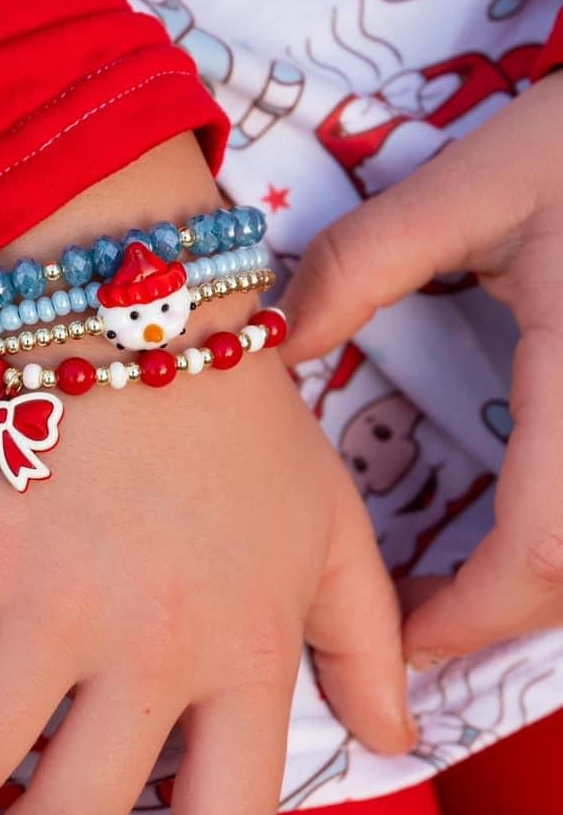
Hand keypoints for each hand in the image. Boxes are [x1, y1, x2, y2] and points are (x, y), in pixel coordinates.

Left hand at [280, 74, 562, 666]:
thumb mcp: (485, 177)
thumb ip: (370, 258)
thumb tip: (277, 338)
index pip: (539, 551)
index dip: (467, 616)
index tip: (398, 637)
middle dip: (502, 613)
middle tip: (419, 620)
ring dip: (546, 583)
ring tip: (469, 586)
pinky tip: (533, 527)